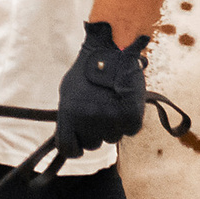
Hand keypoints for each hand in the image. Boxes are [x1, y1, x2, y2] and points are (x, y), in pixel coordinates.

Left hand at [53, 21, 149, 158]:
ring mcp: (110, 120)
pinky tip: (124, 103)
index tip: (79, 143)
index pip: (68, 149)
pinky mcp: (131, 118)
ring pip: (112, 138)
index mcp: (68, 115)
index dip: (75, 148)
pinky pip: (130, 130)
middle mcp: (88, 121)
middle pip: (93, 144)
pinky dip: (129, 120)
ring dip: (112, 125)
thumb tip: (70, 139)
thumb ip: (68, 117)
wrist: (110, 49)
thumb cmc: (86, 70)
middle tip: (99, 110)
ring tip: (111, 102)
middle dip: (95, 132)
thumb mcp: (68, 92)